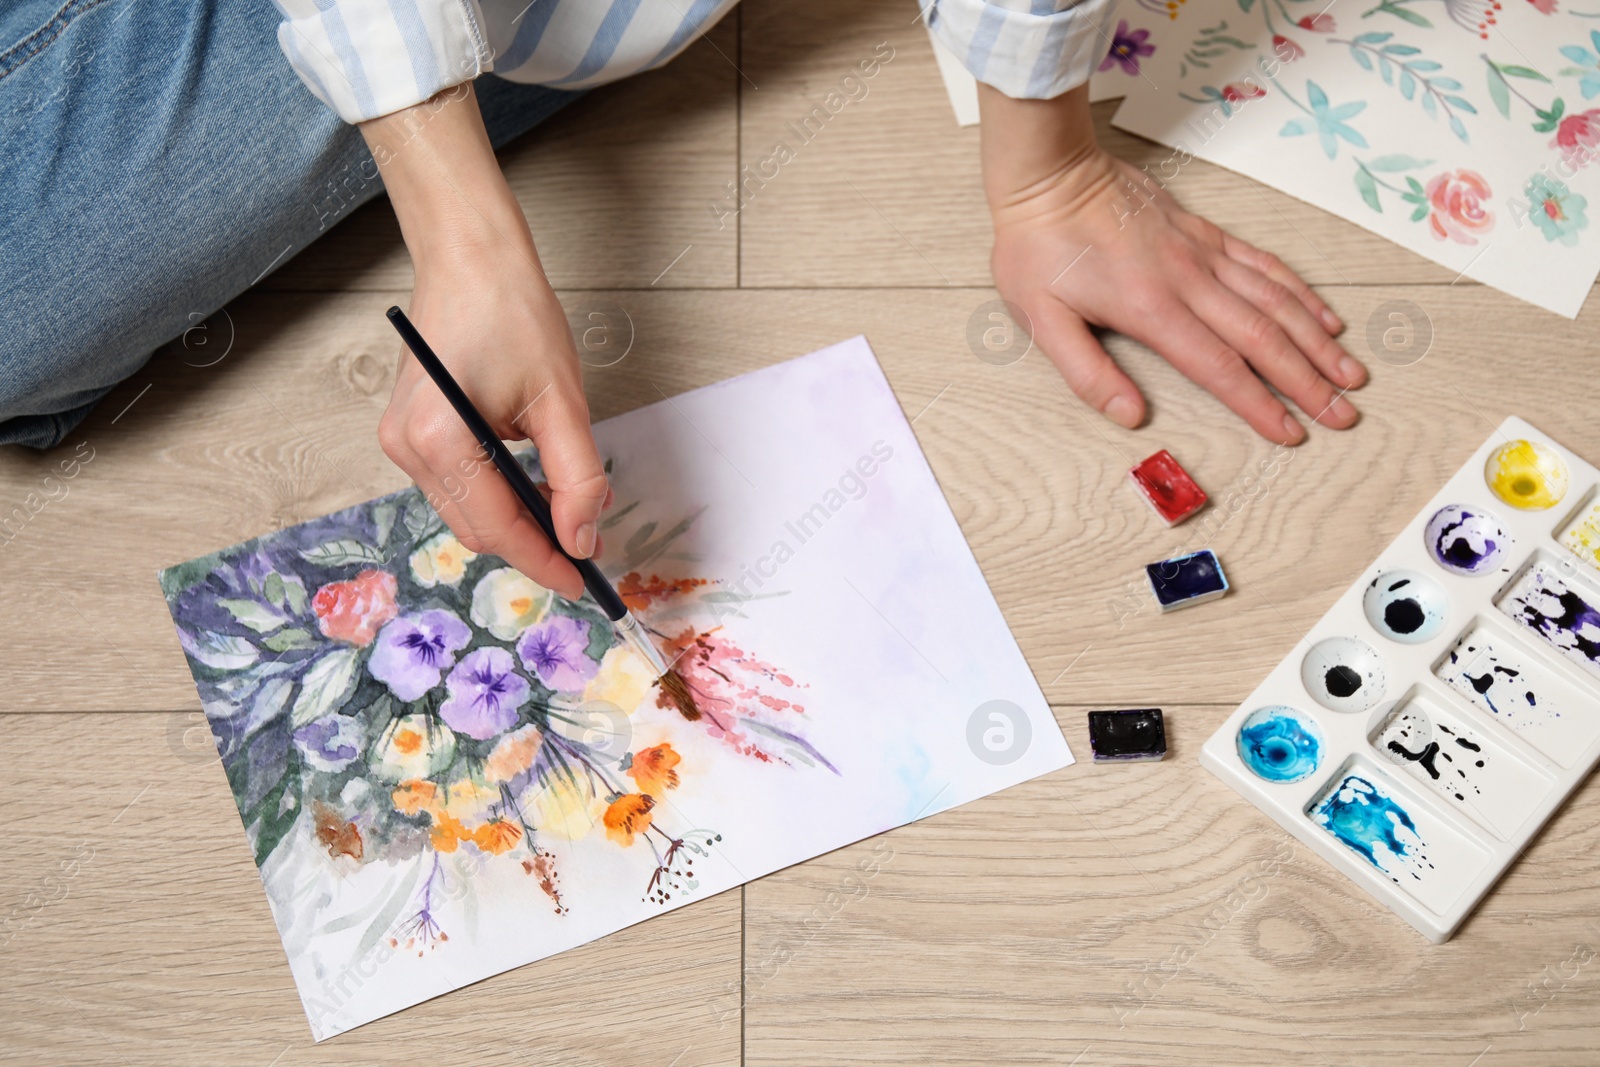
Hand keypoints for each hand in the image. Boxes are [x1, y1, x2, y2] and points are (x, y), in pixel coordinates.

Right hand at [363, 86, 606, 599]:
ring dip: (515, 523)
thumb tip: (584, 538)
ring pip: (465, 512)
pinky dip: (496, 497)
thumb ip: (576, 477)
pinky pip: (456, 487)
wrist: (469, 258)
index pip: (498, 528)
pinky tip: (532, 491)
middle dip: (532, 546)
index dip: (544, 561)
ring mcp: (400, 442)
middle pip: (477, 529)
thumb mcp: (562, 400)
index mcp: (439, 440)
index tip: (584, 582)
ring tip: (565, 520)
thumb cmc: (512, 313)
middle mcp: (407, 448)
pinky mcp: (407, 433)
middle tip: (585, 553)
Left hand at [979, 85, 1364, 442]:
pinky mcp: (1205, 233)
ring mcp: (1202, 253)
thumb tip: (1129, 416)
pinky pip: (1264, 264)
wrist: (1050, 173)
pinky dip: (1299, 292)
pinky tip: (1323, 317)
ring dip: (1317, 341)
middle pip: (1263, 338)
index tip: (1292, 433)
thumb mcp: (1042, 318)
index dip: (1259, 404)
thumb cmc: (1037, 246)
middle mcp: (1188, 281)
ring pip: (1276, 301)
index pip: (1219, 367)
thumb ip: (1087, 372)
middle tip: (1344, 414)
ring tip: (1351, 374)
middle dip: (1308, 381)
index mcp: (1151, 308)